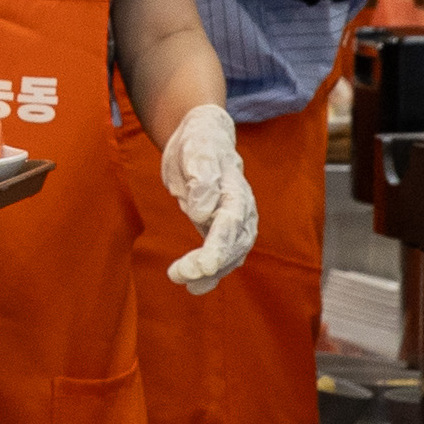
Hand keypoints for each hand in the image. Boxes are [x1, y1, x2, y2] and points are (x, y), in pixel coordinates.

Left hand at [158, 105, 255, 295]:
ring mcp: (232, 221)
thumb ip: (201, 178)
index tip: (201, 265)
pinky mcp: (219, 228)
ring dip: (212, 274)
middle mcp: (240, 210)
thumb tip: (202, 212)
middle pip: (235, 244)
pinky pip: (221, 256)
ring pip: (231, 255)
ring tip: (188, 284)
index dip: (219, 247)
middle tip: (183, 275)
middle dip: (213, 264)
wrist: (201, 138)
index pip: (231, 223)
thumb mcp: (197, 150)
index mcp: (236, 190)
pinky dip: (210, 272)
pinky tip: (195, 285)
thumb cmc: (200, 142)